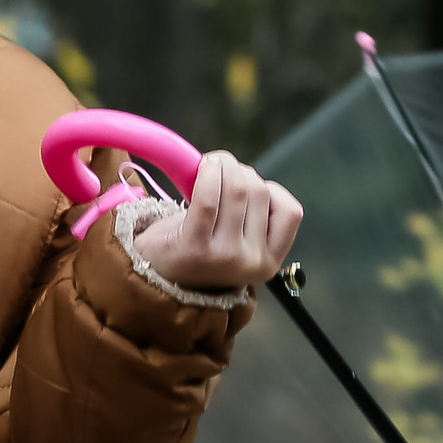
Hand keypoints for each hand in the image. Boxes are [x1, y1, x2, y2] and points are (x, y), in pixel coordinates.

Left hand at [131, 149, 304, 291]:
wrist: (152, 278)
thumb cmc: (196, 250)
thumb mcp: (236, 240)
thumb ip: (251, 215)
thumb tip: (242, 171)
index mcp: (269, 262)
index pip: (290, 212)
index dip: (271, 189)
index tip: (247, 185)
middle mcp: (252, 262)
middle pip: (259, 193)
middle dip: (240, 171)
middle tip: (220, 167)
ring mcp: (226, 257)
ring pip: (237, 190)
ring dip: (223, 166)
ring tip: (210, 165)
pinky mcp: (196, 247)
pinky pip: (209, 199)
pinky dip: (207, 174)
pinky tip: (202, 167)